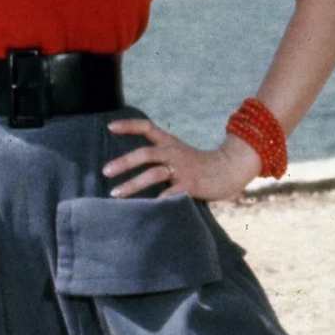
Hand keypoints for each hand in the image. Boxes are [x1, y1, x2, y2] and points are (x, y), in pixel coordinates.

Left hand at [103, 119, 261, 202]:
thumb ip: (160, 159)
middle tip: (105, 171)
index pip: (148, 127)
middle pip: (145, 153)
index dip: (129, 126)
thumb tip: (132, 168)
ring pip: (153, 174)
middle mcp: (174, 153)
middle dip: (123, 162)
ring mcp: (182, 169)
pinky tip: (144, 209)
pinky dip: (157, 201)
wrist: (230, 170)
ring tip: (115, 194)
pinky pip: (170, 193)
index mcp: (170, 143)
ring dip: (132, 184)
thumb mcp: (179, 155)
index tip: (109, 127)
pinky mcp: (191, 185)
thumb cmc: (199, 166)